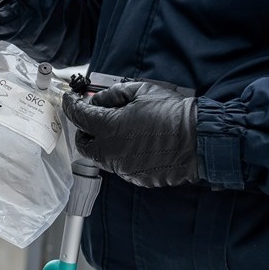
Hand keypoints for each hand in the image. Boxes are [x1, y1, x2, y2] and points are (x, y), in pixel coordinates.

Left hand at [62, 82, 200, 187]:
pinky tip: (137, 143)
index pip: (78, 117)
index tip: (70, 100)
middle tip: (93, 118)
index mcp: (108, 129)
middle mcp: (111, 152)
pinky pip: (121, 165)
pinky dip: (122, 154)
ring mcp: (123, 168)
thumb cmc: (173, 114)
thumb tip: (98, 100)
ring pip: (103, 157)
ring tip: (120, 129)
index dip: (71, 105)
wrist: (199, 140)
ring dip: (104, 143)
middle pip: (84, 144)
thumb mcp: (140, 92)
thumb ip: (112, 95)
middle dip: (84, 131)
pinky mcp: (136, 177)